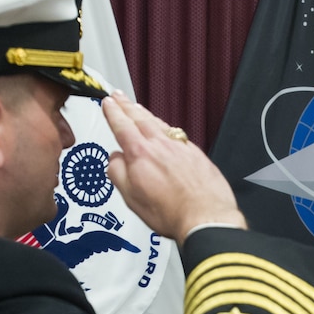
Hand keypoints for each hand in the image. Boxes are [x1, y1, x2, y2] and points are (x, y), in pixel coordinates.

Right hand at [102, 93, 245, 241]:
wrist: (205, 217)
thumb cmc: (171, 212)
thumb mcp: (131, 198)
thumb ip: (118, 174)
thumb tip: (114, 159)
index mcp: (141, 154)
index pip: (122, 126)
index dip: (113, 112)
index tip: (108, 103)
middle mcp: (161, 145)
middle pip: (140, 119)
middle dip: (127, 106)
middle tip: (119, 96)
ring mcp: (180, 147)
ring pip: (160, 124)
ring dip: (146, 114)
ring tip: (138, 108)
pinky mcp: (196, 153)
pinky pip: (176, 134)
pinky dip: (166, 127)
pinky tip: (166, 130)